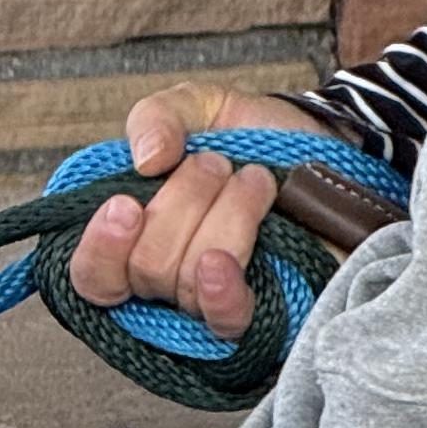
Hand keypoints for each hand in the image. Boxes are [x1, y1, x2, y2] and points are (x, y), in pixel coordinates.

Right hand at [62, 81, 313, 340]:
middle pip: (145, 269)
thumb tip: (145, 160)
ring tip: (256, 181)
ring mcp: (212, 302)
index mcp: (136, 241)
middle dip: (184, 202)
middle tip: (218, 164)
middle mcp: (167, 283)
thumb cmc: (258, 137)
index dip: (102, 247)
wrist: (334, 148)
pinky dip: (218, 291)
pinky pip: (224, 319)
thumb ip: (156, 117)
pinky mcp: (261, 310)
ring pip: (187, 281)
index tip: (126, 206)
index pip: (92, 276)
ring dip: (225, 215)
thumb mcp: (200, 108)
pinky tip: (222, 263)